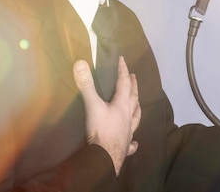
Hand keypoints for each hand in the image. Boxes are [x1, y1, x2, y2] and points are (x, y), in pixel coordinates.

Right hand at [73, 56, 141, 174]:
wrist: (104, 159)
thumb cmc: (100, 131)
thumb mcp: (92, 106)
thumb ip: (87, 85)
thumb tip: (80, 63)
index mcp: (122, 105)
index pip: (124, 83)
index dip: (123, 70)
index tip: (123, 60)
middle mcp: (128, 117)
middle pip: (133, 98)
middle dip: (133, 86)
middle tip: (134, 77)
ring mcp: (128, 133)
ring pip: (136, 117)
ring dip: (137, 108)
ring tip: (139, 103)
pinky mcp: (125, 147)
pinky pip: (131, 143)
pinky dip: (133, 141)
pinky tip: (135, 143)